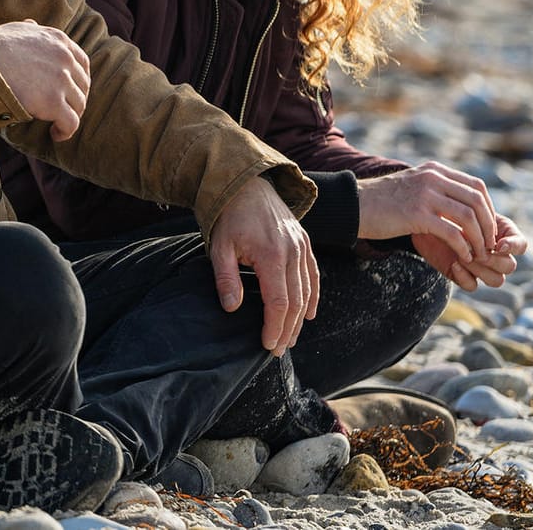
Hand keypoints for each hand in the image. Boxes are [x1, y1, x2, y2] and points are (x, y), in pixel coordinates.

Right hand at [0, 19, 90, 140]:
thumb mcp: (13, 29)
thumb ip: (28, 29)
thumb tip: (31, 24)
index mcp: (57, 39)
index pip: (81, 62)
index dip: (79, 79)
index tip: (71, 90)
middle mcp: (64, 58)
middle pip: (83, 85)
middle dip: (76, 100)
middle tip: (63, 111)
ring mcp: (60, 80)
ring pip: (79, 105)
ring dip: (70, 117)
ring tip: (56, 125)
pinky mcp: (52, 102)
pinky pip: (71, 122)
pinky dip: (66, 131)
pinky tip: (55, 134)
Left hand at [208, 176, 319, 355]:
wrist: (246, 184)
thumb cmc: (228, 216)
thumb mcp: (219, 247)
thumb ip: (226, 278)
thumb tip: (231, 308)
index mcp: (272, 255)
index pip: (278, 302)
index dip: (274, 327)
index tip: (267, 345)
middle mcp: (293, 252)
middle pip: (296, 301)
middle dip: (288, 329)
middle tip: (277, 349)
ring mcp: (302, 247)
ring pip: (307, 291)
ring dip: (300, 318)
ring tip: (289, 337)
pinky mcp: (305, 243)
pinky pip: (314, 275)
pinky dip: (313, 297)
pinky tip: (307, 314)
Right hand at [358, 161, 499, 262]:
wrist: (352, 206)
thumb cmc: (381, 202)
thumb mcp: (412, 186)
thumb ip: (435, 189)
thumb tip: (460, 204)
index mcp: (434, 171)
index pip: (476, 187)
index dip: (488, 209)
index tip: (487, 228)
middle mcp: (432, 178)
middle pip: (477, 201)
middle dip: (488, 226)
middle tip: (488, 244)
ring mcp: (424, 195)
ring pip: (468, 217)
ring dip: (479, 239)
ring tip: (478, 254)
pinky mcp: (416, 215)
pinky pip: (452, 232)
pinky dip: (463, 247)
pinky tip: (462, 257)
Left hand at [414, 212, 529, 290]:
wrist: (425, 220)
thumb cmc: (449, 211)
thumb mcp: (466, 209)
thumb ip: (481, 217)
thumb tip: (492, 236)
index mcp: (502, 235)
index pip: (521, 245)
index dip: (514, 247)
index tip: (499, 245)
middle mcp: (496, 254)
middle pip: (509, 266)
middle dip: (493, 260)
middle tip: (476, 252)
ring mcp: (481, 267)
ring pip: (497, 280)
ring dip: (481, 270)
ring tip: (463, 257)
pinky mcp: (464, 276)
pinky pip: (473, 286)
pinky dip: (465, 277)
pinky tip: (454, 264)